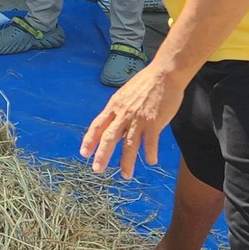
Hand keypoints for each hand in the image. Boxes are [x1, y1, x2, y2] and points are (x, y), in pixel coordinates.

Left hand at [79, 58, 184, 179]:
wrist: (164, 74)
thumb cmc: (145, 84)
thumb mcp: (125, 95)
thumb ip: (119, 112)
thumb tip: (114, 128)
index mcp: (114, 106)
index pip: (97, 125)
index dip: (90, 140)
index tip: (84, 153)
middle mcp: (124, 113)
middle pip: (110, 137)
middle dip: (102, 154)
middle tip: (97, 169)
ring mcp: (139, 118)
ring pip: (130, 144)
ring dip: (127, 162)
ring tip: (126, 176)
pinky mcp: (154, 121)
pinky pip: (151, 142)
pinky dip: (150, 153)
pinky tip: (151, 161)